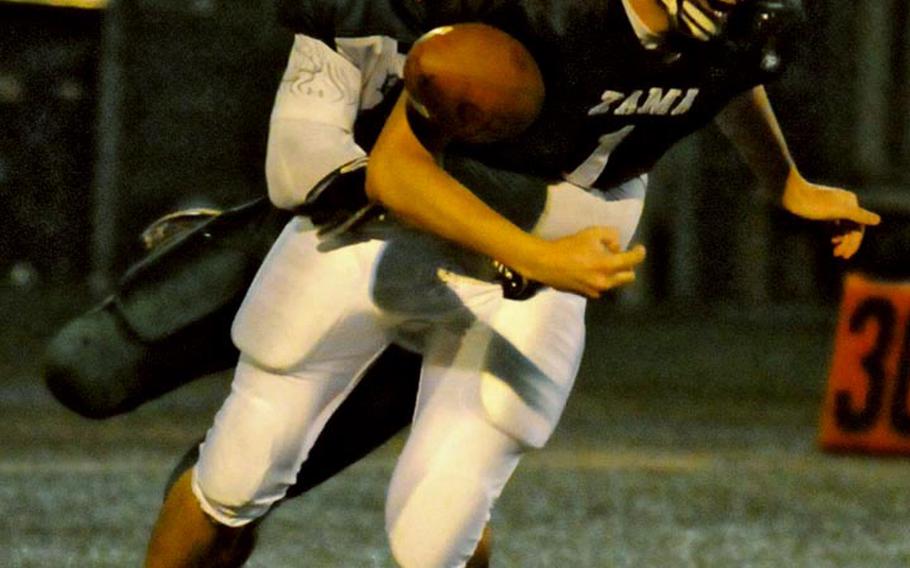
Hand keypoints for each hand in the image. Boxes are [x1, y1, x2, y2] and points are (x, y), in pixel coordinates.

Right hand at [520, 227, 646, 298]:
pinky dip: (602, 279)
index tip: (639, 248)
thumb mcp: (591, 233)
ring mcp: (596, 290)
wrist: (545, 264)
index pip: (632, 261)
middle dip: (629, 266)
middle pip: (629, 277)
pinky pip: (602, 287)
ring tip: (603, 263)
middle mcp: (605, 281)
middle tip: (621, 256)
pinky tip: (591, 271)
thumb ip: (610, 236)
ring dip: (614, 273)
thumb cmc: (568, 247)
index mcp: (607, 265)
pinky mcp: (586, 295)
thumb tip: (616, 246)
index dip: (639, 253)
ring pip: (615, 283)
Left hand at [780, 172, 880, 258]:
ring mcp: (832, 206)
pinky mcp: (821, 210)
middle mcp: (844, 202)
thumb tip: (878, 221)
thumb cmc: (813, 204)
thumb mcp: (837, 211)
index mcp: (850, 201)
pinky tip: (832, 240)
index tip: (846, 255)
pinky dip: (835, 233)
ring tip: (835, 251)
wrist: (790, 195)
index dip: (854, 242)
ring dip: (841, 239)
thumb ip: (858, 216)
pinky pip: (833, 224)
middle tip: (839, 256)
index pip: (858, 226)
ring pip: (842, 226)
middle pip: (851, 226)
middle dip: (847, 242)